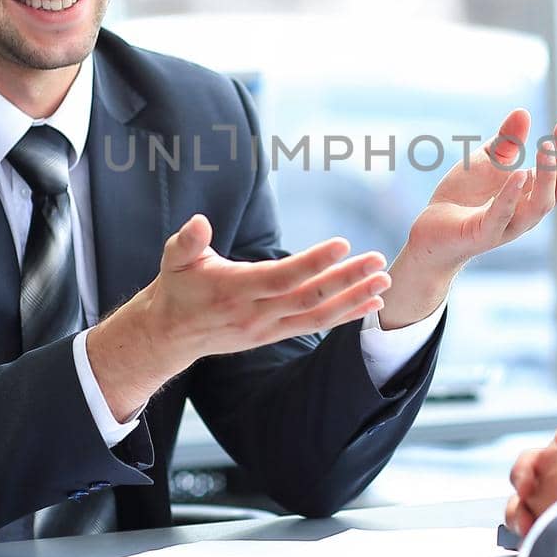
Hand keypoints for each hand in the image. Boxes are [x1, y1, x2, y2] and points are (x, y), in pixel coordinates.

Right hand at [88, 213, 390, 418]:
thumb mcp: (174, 259)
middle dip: (346, 279)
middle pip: (308, 298)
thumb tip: (198, 222)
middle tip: (378, 260)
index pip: (281, 277)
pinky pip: (315, 325)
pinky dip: (345, 315)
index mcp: (234, 290)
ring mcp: (267, 328)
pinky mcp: (274, 334)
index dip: (312, 263)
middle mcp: (255, 314)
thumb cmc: (177, 286)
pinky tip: (372, 302)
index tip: (342, 243)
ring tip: (384, 280)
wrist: (171, 334)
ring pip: (318, 316)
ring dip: (354, 299)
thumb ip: (188, 241)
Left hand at [380, 109, 556, 327]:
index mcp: (533, 193)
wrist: (431, 230)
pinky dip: (512, 194)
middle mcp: (528, 211)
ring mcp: (508, 224)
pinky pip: (502, 215)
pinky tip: (519, 173)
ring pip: (541, 205)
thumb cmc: (463, 197)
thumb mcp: (486, 161)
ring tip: (547, 146)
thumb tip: (523, 112)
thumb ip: (507, 141)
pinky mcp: (483, 233)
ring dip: (548, 175)